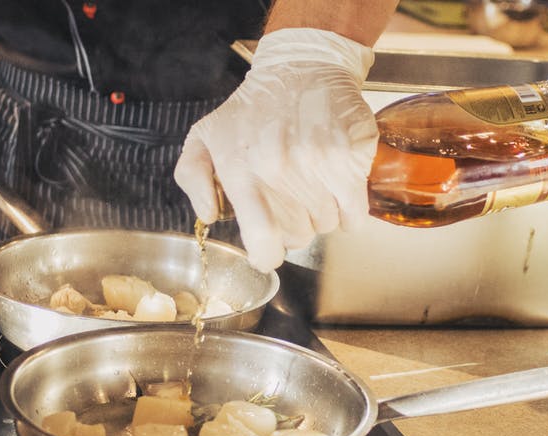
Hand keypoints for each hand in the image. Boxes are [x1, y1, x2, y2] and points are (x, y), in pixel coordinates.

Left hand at [174, 28, 378, 271]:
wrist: (302, 66)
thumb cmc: (252, 108)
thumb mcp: (205, 136)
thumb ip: (192, 178)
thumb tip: (209, 215)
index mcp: (241, 170)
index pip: (262, 240)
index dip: (267, 256)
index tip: (268, 252)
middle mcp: (279, 170)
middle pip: (298, 236)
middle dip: (295, 225)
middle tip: (290, 197)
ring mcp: (318, 164)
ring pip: (327, 225)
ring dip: (321, 213)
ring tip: (311, 182)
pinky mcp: (350, 158)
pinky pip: (355, 214)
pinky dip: (349, 209)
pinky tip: (337, 187)